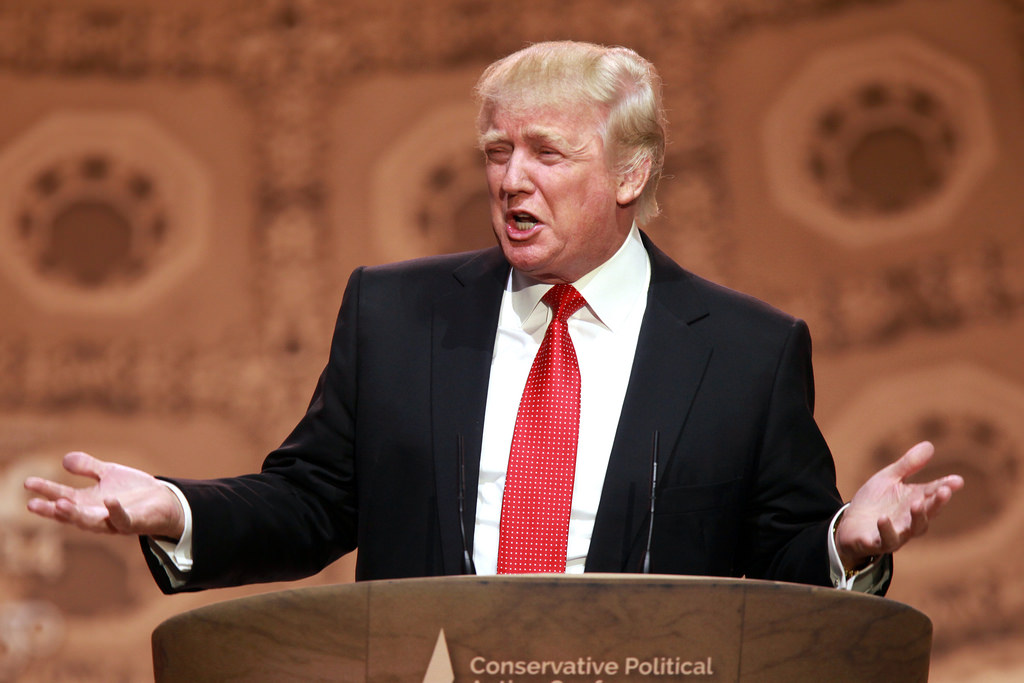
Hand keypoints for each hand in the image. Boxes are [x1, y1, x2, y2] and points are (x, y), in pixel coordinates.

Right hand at [24, 451, 184, 539]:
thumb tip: (64, 459)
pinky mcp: (133, 522)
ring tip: (60, 504)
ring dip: (75, 515)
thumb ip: (88, 468)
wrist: (164, 501)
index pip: (62, 498)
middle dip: (52, 510)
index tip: (27, 483)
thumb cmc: (133, 491)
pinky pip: (122, 520)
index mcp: (88, 503)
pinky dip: (115, 511)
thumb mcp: (108, 474)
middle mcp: (97, 515)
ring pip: (91, 522)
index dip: (45, 492)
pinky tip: (109, 499)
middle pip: (71, 515)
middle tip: (32, 505)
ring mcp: (113, 521)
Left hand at [836, 441, 963, 570]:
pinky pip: (885, 540)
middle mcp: (910, 520)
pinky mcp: (877, 543)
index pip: (933, 494)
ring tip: (917, 503)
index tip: (957, 480)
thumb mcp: (889, 479)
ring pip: (912, 529)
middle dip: (937, 503)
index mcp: (915, 502)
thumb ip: (908, 465)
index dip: (945, 487)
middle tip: (944, 491)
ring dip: (917, 518)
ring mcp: (896, 533)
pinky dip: (886, 531)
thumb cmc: (875, 502)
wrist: (850, 525)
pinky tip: (883, 519)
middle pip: (928, 513)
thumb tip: (930, 444)